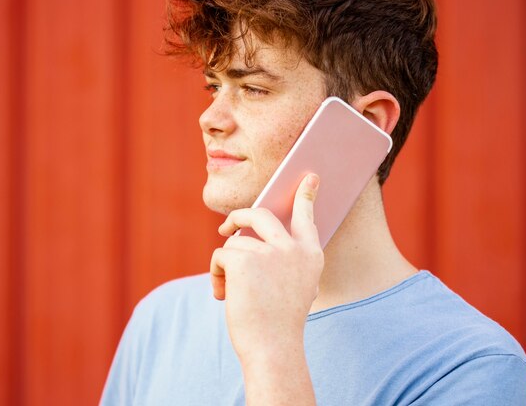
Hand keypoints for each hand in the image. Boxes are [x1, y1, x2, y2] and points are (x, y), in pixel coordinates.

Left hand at [210, 173, 323, 365]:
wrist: (272, 348)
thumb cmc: (279, 323)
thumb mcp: (293, 288)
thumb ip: (282, 262)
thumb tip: (247, 241)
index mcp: (310, 256)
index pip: (306, 217)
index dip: (305, 196)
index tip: (309, 177)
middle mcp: (293, 248)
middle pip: (259, 215)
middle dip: (238, 217)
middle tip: (225, 227)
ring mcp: (269, 251)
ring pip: (234, 242)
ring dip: (226, 265)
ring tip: (229, 291)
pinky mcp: (244, 258)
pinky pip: (220, 255)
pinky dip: (216, 275)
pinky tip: (224, 295)